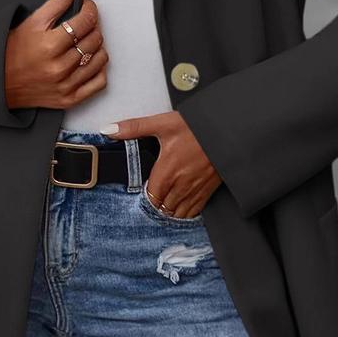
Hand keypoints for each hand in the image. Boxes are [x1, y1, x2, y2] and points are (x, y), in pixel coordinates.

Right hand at [4, 0, 108, 109]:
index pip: (86, 20)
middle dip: (92, 26)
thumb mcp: (32, 21)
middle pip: (94, 38)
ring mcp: (65, 85)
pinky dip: (98, 69)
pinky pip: (99, 82)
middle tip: (82, 24)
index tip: (85, 7)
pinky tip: (87, 61)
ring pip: (100, 58)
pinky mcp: (69, 99)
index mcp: (49, 45)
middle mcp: (58, 67)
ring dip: (96, 46)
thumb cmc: (12, 50)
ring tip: (84, 41)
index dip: (90, 9)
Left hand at [102, 111, 221, 219]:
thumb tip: (109, 130)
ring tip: (164, 206)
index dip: (144, 197)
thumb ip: (133, 128)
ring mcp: (195, 190)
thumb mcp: (162, 123)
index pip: (149, 198)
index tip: (142, 193)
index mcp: (166, 172)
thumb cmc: (197, 127)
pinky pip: (194, 211)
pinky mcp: (208, 190)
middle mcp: (180, 186)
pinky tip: (181, 208)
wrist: (228, 130)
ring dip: (169, 211)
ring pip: (178, 213)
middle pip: (162, 208)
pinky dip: (186, 213)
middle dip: (156, 206)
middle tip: (152, 200)